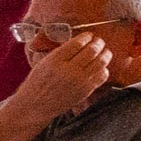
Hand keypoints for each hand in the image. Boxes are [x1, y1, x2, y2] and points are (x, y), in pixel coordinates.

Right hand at [0, 31, 114, 126]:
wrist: (36, 105)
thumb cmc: (38, 82)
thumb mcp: (44, 62)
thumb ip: (61, 52)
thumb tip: (80, 41)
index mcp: (55, 60)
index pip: (77, 43)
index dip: (86, 37)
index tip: (89, 35)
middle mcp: (68, 69)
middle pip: (92, 51)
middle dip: (98, 43)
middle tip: (99, 41)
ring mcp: (79, 80)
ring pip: (100, 62)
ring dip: (105, 54)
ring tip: (104, 51)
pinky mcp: (86, 90)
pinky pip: (102, 76)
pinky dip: (104, 68)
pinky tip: (101, 66)